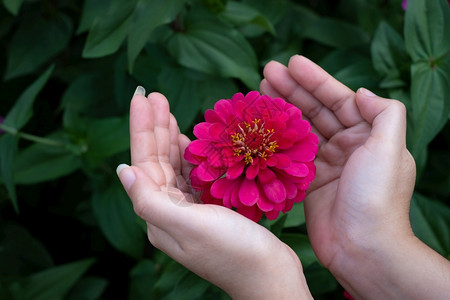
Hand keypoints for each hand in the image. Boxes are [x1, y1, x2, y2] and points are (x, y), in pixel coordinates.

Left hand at [116, 88, 311, 298]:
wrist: (269, 274)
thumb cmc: (233, 251)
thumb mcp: (188, 226)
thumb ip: (150, 200)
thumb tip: (122, 170)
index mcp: (159, 215)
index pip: (144, 163)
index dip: (142, 129)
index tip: (142, 97)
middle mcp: (169, 212)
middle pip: (157, 161)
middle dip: (155, 126)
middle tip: (155, 95)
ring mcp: (190, 210)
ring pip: (175, 166)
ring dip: (171, 137)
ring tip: (168, 110)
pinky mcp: (210, 209)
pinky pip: (194, 175)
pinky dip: (192, 154)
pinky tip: (191, 140)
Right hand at [261, 55, 449, 298]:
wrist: (362, 247)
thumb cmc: (377, 197)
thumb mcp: (391, 149)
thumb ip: (384, 113)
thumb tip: (360, 92)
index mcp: (368, 135)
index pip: (338, 99)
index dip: (315, 80)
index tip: (291, 62)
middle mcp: (347, 146)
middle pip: (315, 111)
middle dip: (292, 90)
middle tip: (266, 72)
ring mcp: (325, 164)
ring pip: (299, 130)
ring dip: (280, 110)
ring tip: (259, 91)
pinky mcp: (307, 182)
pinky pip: (288, 155)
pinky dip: (275, 140)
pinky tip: (259, 127)